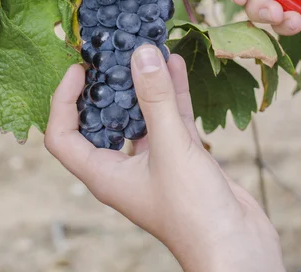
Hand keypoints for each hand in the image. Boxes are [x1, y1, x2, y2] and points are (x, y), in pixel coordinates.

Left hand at [45, 45, 284, 271]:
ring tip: (146, 50)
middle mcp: (123, 166)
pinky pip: (170, 117)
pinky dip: (172, 93)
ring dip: (142, 84)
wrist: (238, 250)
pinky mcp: (180, 157)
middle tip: (112, 53)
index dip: (63, 101)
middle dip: (107, 85)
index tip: (80, 70)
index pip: (63, 135)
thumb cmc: (195, 213)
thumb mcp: (171, 149)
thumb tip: (141, 53)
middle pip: (102, 119)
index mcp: (104, 173)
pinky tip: (175, 65)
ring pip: (140, 114)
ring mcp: (153, 161)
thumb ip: (156, 99)